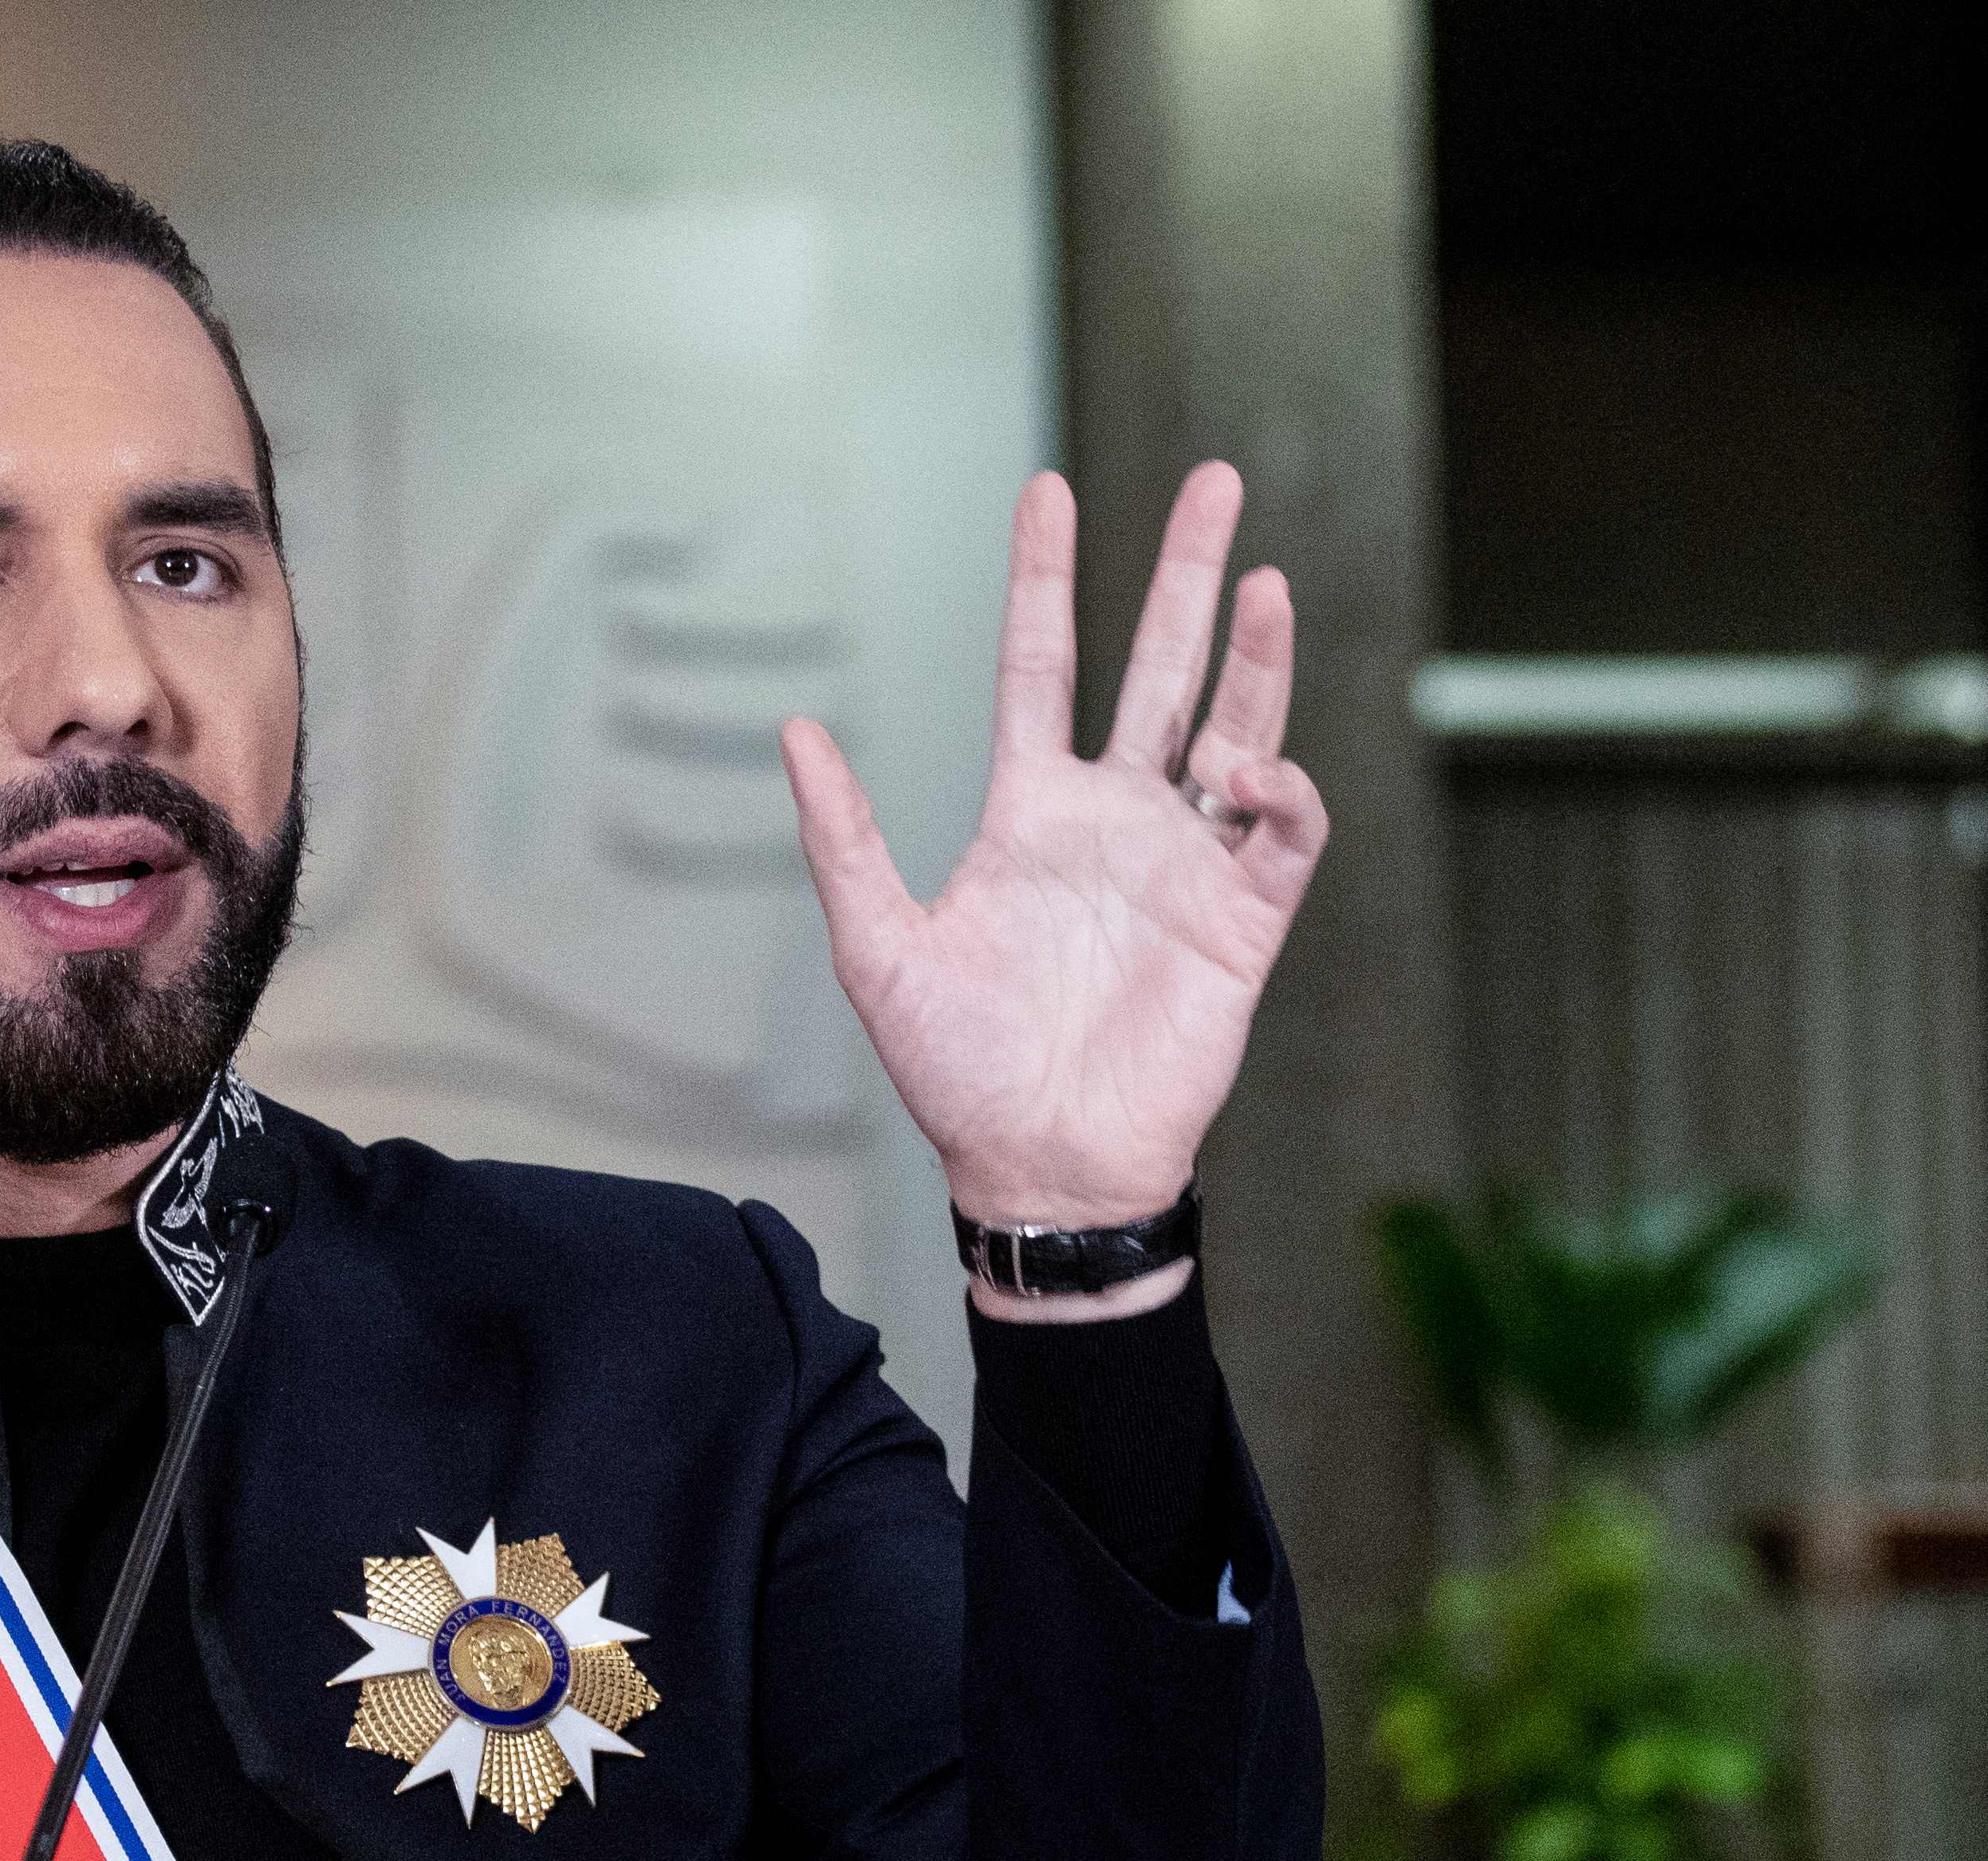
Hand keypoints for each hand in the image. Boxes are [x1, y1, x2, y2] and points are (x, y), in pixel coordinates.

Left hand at [780, 462, 1326, 1256]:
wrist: (1037, 1168)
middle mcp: (1116, 818)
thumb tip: (794, 732)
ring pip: (1236, 728)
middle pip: (1157, 668)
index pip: (1041, 665)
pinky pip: (1281, 833)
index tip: (1049, 489)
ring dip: (1253, 659)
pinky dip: (1280, 792)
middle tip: (1215, 479)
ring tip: (1259, 580)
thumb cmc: (957, 1071)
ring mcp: (1185, 862)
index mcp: (1030, 812)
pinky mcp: (1241, 920)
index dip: (1044, 579)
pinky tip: (1251, 768)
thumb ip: (844, 839)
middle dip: (1185, 574)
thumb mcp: (878, 949)